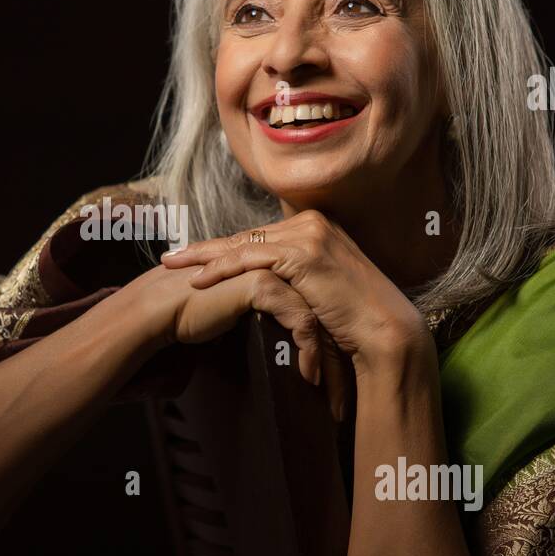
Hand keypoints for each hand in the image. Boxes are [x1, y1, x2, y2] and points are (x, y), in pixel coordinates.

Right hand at [128, 263, 339, 392]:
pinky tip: (308, 376)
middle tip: (340, 399)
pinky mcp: (264, 283)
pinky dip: (308, 351)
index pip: (314, 307)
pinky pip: (301, 320)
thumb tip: (285, 351)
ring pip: (317, 317)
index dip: (326, 346)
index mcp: (274, 270)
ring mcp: (272, 270)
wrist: (161, 310)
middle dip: (335, 358)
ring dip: (327, 361)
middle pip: (322, 312)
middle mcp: (277, 264)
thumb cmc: (193, 315)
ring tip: (331, 397)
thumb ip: (262, 319)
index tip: (335, 383)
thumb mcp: (238, 315)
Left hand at [159, 210, 428, 372]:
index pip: (257, 236)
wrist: (384, 332)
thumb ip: (295, 280)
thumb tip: (265, 289)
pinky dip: (222, 269)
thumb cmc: (353, 321)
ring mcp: (309, 235)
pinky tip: (198, 281)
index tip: (191, 259)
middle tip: (170, 258)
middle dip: (204, 249)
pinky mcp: (305, 254)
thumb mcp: (318, 291)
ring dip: (203, 257)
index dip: (222, 248)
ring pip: (243, 243)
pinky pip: (252, 259)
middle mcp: (311, 224)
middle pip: (245, 236)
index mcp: (315, 227)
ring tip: (172, 267)